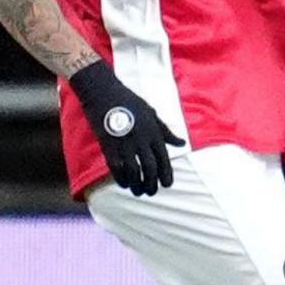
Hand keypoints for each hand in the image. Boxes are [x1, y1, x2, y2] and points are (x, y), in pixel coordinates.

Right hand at [66, 59, 182, 195]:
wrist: (103, 92)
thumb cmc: (129, 101)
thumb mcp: (152, 113)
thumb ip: (166, 132)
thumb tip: (181, 143)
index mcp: (154, 132)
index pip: (164, 158)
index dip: (166, 174)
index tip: (167, 184)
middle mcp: (141, 139)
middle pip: (150, 167)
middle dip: (152, 183)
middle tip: (152, 192)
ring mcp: (124, 143)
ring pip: (134, 170)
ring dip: (137, 184)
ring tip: (138, 191)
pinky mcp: (108, 145)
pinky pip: (116, 166)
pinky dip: (120, 177)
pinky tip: (123, 184)